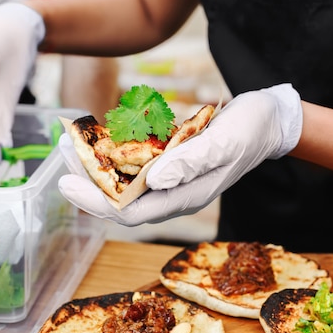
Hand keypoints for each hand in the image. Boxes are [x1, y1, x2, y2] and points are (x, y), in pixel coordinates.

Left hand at [57, 83, 302, 225]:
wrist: (270, 121)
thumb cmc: (250, 130)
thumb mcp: (223, 142)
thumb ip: (190, 162)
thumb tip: (153, 179)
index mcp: (185, 196)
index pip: (131, 212)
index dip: (96, 202)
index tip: (66, 183)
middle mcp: (175, 192)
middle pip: (122, 199)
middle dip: (88, 181)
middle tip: (62, 154)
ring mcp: (174, 178)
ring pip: (127, 182)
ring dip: (98, 166)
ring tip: (73, 143)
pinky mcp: (174, 162)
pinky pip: (138, 165)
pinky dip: (117, 154)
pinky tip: (103, 138)